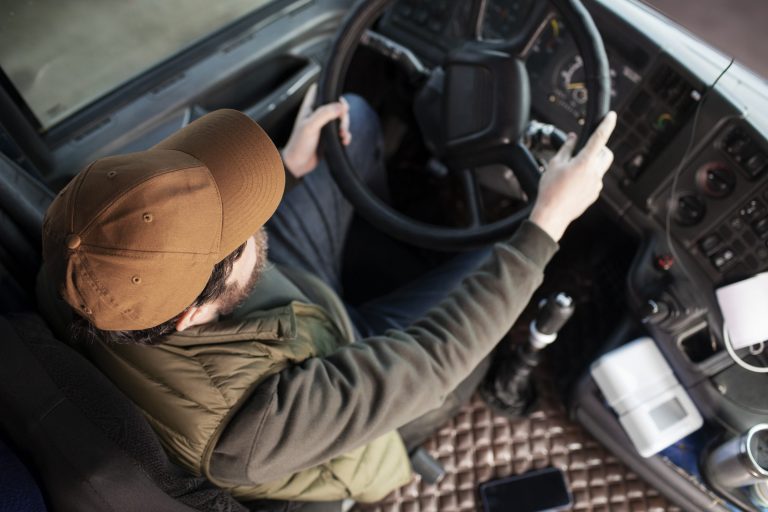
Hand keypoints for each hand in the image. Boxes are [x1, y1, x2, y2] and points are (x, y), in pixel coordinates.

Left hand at [281, 84, 350, 177]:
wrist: (298, 164)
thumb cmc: (299, 144)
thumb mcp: (310, 126)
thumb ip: (324, 114)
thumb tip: (341, 106)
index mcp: (310, 108)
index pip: (319, 90)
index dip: (329, 90)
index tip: (338, 99)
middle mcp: (317, 115)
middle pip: (335, 105)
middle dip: (343, 113)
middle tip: (342, 125)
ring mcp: (323, 126)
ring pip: (340, 119)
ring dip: (345, 126)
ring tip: (343, 135)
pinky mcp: (329, 137)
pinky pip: (341, 132)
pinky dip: (346, 136)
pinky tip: (344, 141)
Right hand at [530, 111, 616, 241]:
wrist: (552, 213)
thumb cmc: (551, 190)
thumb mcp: (554, 164)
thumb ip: (566, 148)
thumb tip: (572, 138)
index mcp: (585, 162)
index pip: (600, 138)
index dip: (607, 124)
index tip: (612, 116)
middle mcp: (595, 172)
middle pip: (607, 153)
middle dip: (600, 148)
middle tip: (586, 150)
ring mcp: (597, 184)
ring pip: (601, 167)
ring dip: (592, 163)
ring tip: (574, 170)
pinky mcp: (595, 194)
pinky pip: (596, 180)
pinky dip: (588, 177)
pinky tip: (574, 183)